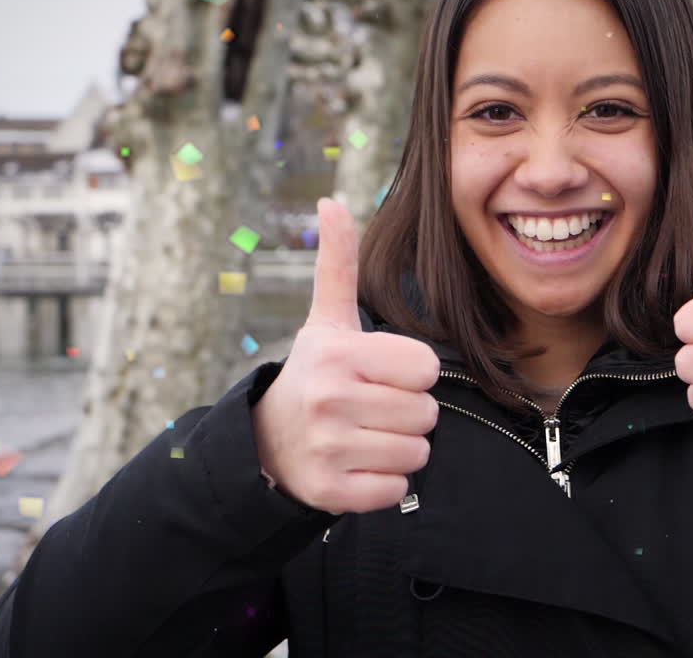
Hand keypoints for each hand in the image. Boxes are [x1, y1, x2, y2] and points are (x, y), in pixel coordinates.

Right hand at [252, 198, 440, 514]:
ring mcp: (328, 448)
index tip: (380, 375)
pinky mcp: (331, 492)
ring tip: (364, 436)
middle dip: (407, 414)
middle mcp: (329, 399)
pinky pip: (397, 491)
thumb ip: (338, 264)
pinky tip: (356, 465)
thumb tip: (331, 201)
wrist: (265, 444)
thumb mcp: (326, 321)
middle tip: (371, 409)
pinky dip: (384, 485)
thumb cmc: (316, 375)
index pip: (426, 368)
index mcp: (338, 353)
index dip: (410, 374)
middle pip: (427, 414)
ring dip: (398, 449)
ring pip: (417, 454)